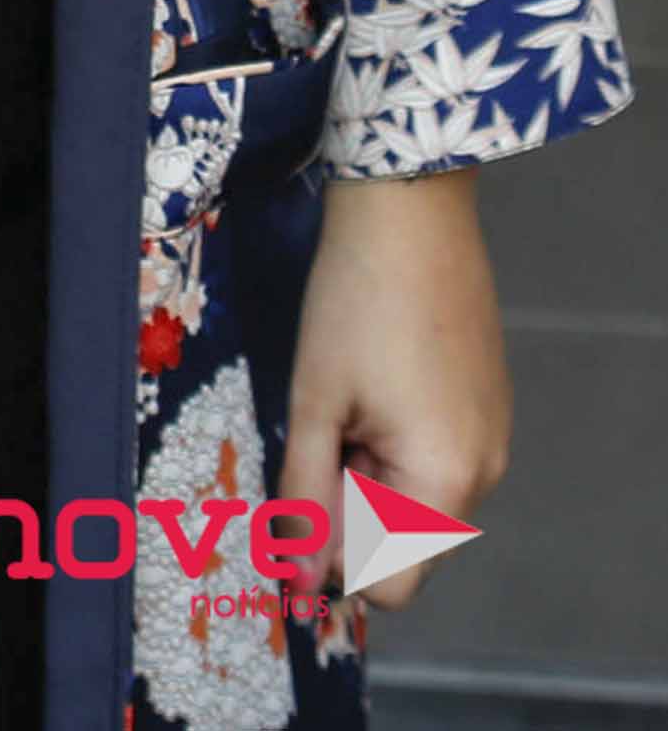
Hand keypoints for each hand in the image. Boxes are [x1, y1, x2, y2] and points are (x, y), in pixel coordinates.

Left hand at [279, 168, 509, 615]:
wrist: (411, 206)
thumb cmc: (354, 302)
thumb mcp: (316, 401)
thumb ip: (305, 496)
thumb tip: (298, 581)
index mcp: (446, 483)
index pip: (389, 582)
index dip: (332, 556)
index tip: (296, 498)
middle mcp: (485, 473)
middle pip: (406, 540)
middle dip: (351, 507)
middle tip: (317, 432)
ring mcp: (493, 436)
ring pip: (417, 497)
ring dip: (371, 473)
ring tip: (343, 398)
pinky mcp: (488, 403)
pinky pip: (438, 457)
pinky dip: (397, 443)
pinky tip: (372, 382)